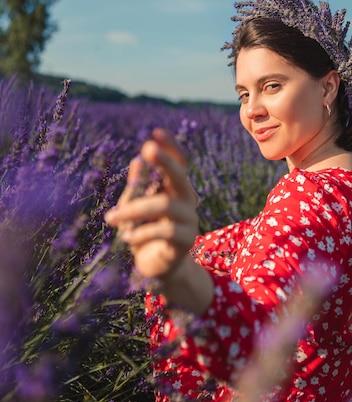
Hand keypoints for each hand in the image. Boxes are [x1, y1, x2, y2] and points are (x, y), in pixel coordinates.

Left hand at [105, 129, 198, 279]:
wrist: (156, 269)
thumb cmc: (144, 233)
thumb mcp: (135, 207)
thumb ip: (137, 186)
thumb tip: (137, 160)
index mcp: (175, 189)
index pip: (179, 162)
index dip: (170, 146)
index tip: (155, 132)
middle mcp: (187, 201)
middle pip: (181, 176)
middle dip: (164, 160)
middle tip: (147, 149)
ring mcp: (189, 220)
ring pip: (164, 204)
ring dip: (133, 209)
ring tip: (111, 218)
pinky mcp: (186, 241)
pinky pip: (163, 230)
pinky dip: (141, 232)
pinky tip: (127, 238)